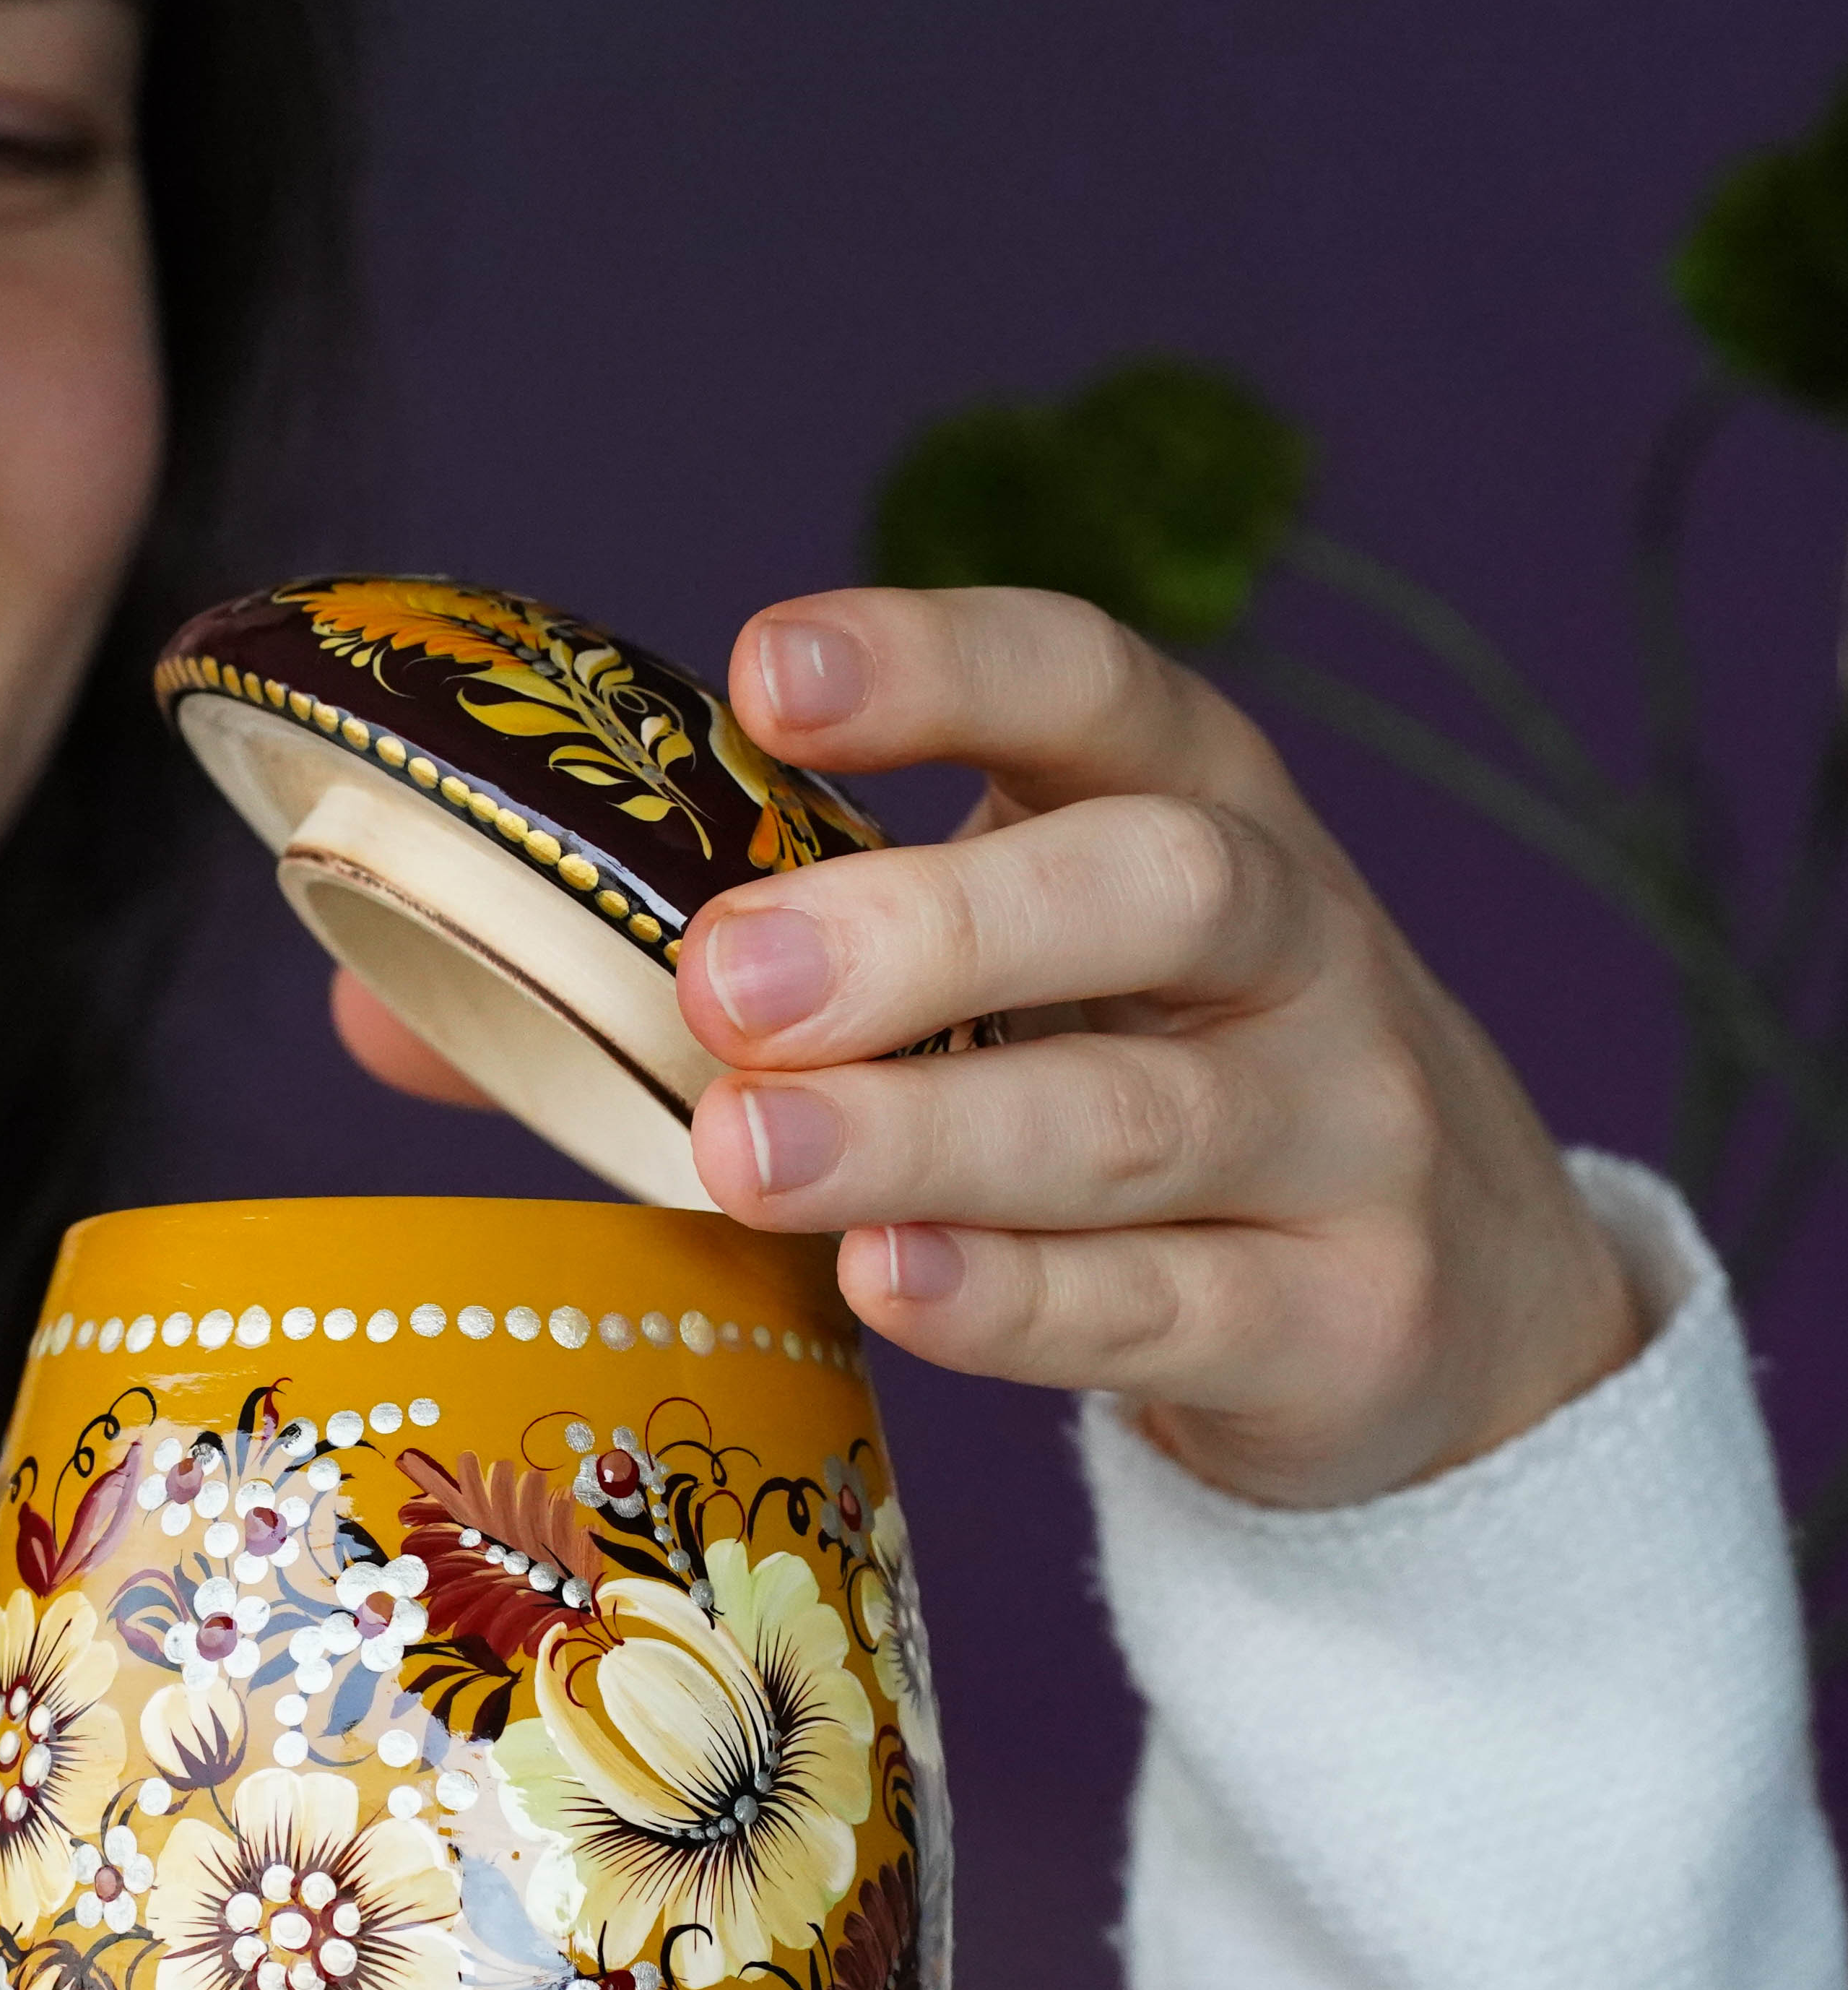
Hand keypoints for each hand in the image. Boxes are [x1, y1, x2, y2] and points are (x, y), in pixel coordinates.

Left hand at [680, 587, 1639, 1506]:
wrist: (1457, 1309)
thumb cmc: (1180, 1095)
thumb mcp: (1071, 973)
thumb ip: (872, 956)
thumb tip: (531, 997)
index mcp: (1212, 813)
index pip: (1099, 690)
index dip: (942, 665)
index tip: (769, 675)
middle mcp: (1304, 954)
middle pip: (1153, 890)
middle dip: (929, 927)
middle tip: (729, 978)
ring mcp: (1348, 1143)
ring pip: (1137, 1121)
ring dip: (924, 1134)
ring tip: (749, 1151)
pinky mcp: (1346, 1323)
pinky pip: (1165, 1307)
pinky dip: (1010, 1300)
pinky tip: (882, 1279)